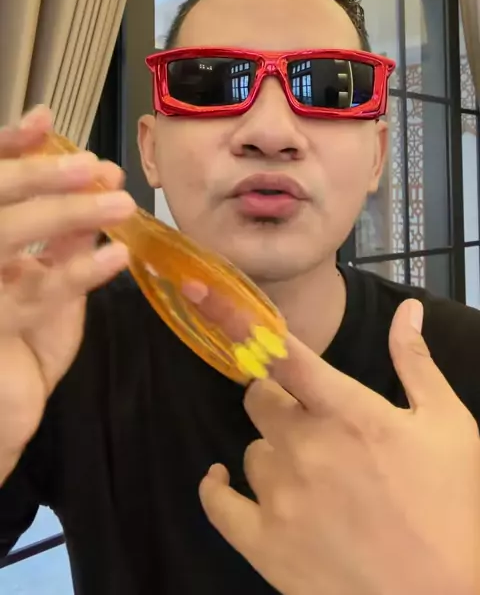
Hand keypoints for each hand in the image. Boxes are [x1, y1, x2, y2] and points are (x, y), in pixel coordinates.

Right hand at [0, 107, 135, 482]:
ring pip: (7, 236)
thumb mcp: (47, 274)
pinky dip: (78, 273)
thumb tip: (100, 178)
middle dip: (39, 175)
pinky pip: (32, 294)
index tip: (44, 121)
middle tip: (93, 165)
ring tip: (121, 205)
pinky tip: (117, 259)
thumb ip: (65, 231)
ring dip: (66, 215)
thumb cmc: (23, 336)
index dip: (8, 146)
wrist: (5, 407)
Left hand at [197, 292, 479, 594]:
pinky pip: (218, 503)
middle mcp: (304, 447)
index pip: (282, 353)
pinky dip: (218, 488)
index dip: (238, 319)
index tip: (202, 291)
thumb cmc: (452, 508)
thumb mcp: (448, 425)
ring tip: (309, 472)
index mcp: (347, 412)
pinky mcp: (264, 545)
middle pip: (260, 397)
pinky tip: (223, 481)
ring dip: (272, 451)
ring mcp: (280, 498)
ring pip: (251, 450)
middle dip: (279, 398)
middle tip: (309, 418)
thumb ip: (415, 360)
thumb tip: (407, 307)